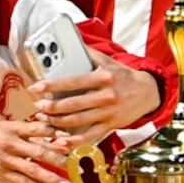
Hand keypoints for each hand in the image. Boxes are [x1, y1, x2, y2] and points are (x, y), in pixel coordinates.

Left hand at [32, 56, 161, 142]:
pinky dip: (73, 141)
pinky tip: (60, 142)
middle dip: (51, 107)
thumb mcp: (108, 61)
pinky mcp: (111, 125)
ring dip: (57, 123)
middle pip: (73, 104)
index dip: (51, 85)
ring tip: (43, 120)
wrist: (148, 92)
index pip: (73, 81)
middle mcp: (106, 95)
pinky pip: (89, 136)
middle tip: (37, 107)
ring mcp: (108, 112)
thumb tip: (70, 40)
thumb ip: (88, 53)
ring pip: (78, 121)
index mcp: (103, 77)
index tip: (36, 87)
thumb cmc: (123, 75)